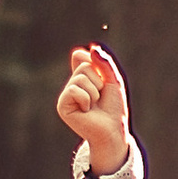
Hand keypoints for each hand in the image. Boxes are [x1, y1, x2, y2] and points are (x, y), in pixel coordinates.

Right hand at [57, 43, 130, 170]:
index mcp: (82, 78)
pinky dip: (86, 99)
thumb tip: (91, 48)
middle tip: (100, 98)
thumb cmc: (114, 108)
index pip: (81, 56)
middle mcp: (72, 84)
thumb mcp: (113, 80)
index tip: (103, 79)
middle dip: (99, 81)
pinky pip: (74, 90)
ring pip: (80, 78)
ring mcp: (66, 95)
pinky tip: (86, 111)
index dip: (94, 63)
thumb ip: (104, 63)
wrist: (113, 130)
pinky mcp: (62, 105)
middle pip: (84, 66)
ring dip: (94, 92)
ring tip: (94, 105)